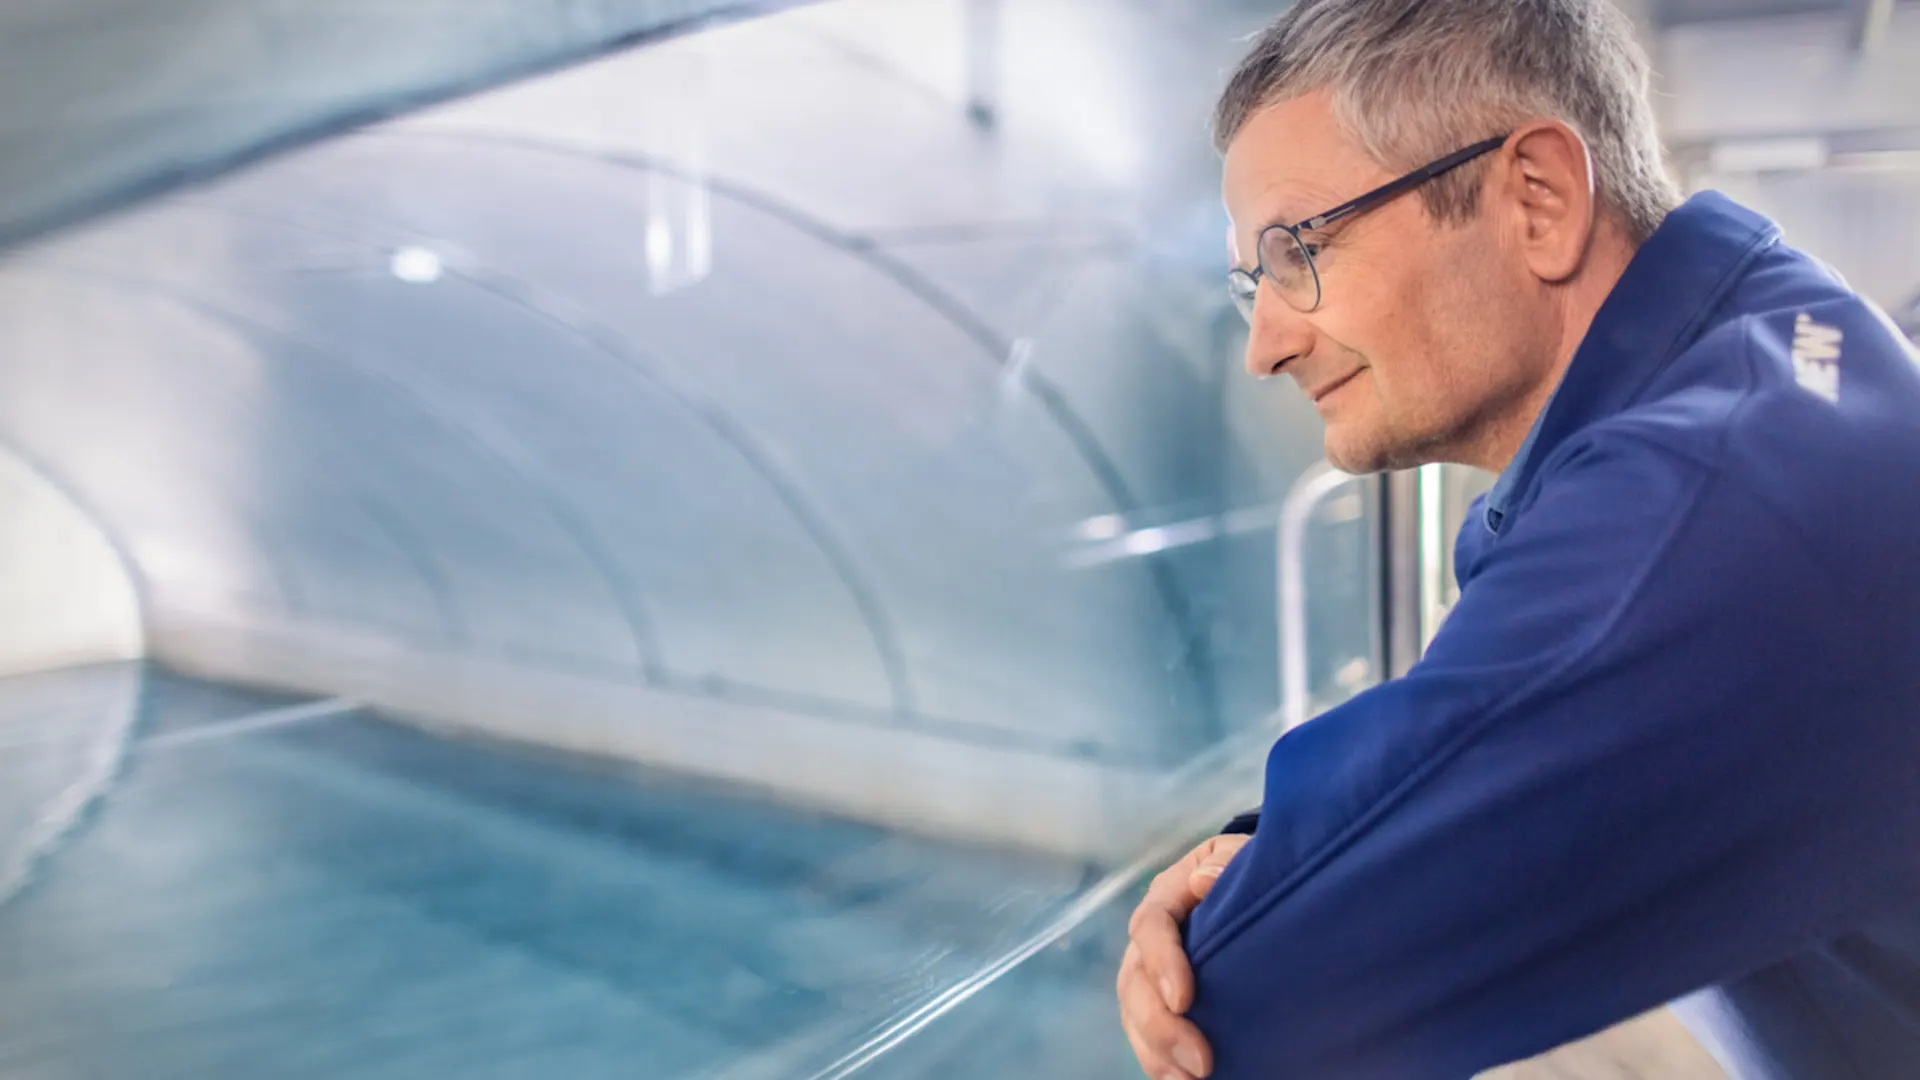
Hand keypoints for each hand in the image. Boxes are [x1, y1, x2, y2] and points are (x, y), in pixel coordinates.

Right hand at [1117, 833, 1250, 1079]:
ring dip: (1158, 1052)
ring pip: (1133, 1014)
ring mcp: (1148, 973)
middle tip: (1201, 1062)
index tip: (1184, 999)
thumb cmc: (1249, 871)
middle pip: (1134, 982)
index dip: (1162, 962)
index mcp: (1167, 896)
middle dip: (1162, 1026)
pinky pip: (1145, 1037)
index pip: (1151, 925)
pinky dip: (1159, 1063)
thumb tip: (1203, 881)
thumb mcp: (1243, 856)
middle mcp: (1148, 938)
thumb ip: (1227, 862)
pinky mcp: (1159, 1003)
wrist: (1253, 893)